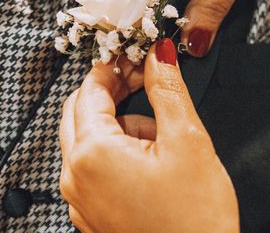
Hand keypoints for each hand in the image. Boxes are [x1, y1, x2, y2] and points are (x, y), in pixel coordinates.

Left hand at [59, 39, 239, 232]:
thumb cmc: (194, 221)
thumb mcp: (187, 140)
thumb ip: (167, 88)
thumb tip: (158, 54)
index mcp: (92, 154)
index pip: (90, 90)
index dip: (114, 67)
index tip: (136, 58)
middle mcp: (75, 177)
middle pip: (80, 112)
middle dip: (112, 94)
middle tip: (147, 86)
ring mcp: (81, 199)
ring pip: (89, 140)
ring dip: (119, 126)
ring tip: (161, 140)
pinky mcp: (92, 214)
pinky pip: (94, 168)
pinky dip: (116, 154)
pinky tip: (151, 164)